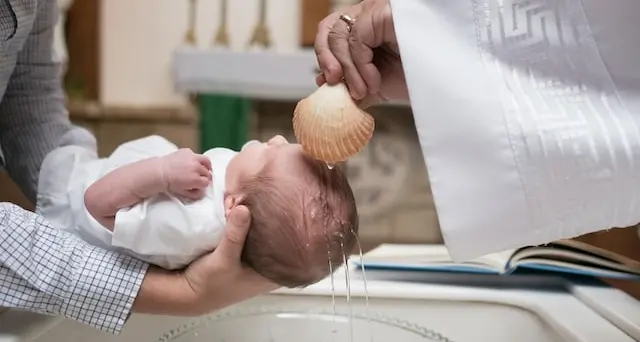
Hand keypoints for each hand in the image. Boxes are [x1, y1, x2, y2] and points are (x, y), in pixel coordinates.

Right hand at [132, 205, 277, 315]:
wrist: (186, 292)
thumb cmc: (210, 284)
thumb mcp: (224, 260)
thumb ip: (235, 235)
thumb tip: (244, 208)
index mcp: (271, 274)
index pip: (291, 249)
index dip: (290, 231)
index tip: (286, 210)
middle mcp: (266, 266)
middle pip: (275, 238)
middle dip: (270, 220)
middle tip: (267, 200)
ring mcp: (253, 259)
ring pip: (259, 233)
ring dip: (253, 219)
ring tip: (251, 199)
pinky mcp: (240, 251)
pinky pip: (246, 232)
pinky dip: (242, 222)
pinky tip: (239, 207)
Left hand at [160, 148, 211, 199]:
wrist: (159, 173)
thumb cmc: (169, 183)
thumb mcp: (183, 193)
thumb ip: (195, 193)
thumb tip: (202, 192)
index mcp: (195, 179)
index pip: (207, 182)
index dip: (204, 184)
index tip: (201, 184)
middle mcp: (196, 167)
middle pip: (207, 173)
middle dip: (204, 176)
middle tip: (200, 178)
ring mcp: (192, 158)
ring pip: (206, 161)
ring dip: (205, 166)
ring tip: (202, 168)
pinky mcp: (187, 151)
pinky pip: (196, 155)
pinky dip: (195, 159)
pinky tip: (191, 163)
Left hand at [315, 0, 407, 107]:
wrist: (444, 79)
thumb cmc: (417, 77)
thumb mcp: (379, 84)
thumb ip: (355, 86)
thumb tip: (330, 92)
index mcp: (366, 28)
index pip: (332, 32)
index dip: (325, 57)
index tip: (328, 85)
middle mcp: (369, 15)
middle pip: (330, 29)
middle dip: (327, 61)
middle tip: (335, 86)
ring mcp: (376, 12)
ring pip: (340, 35)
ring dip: (348, 70)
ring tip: (363, 91)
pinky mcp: (382, 13)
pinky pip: (357, 40)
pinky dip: (360, 66)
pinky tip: (374, 82)